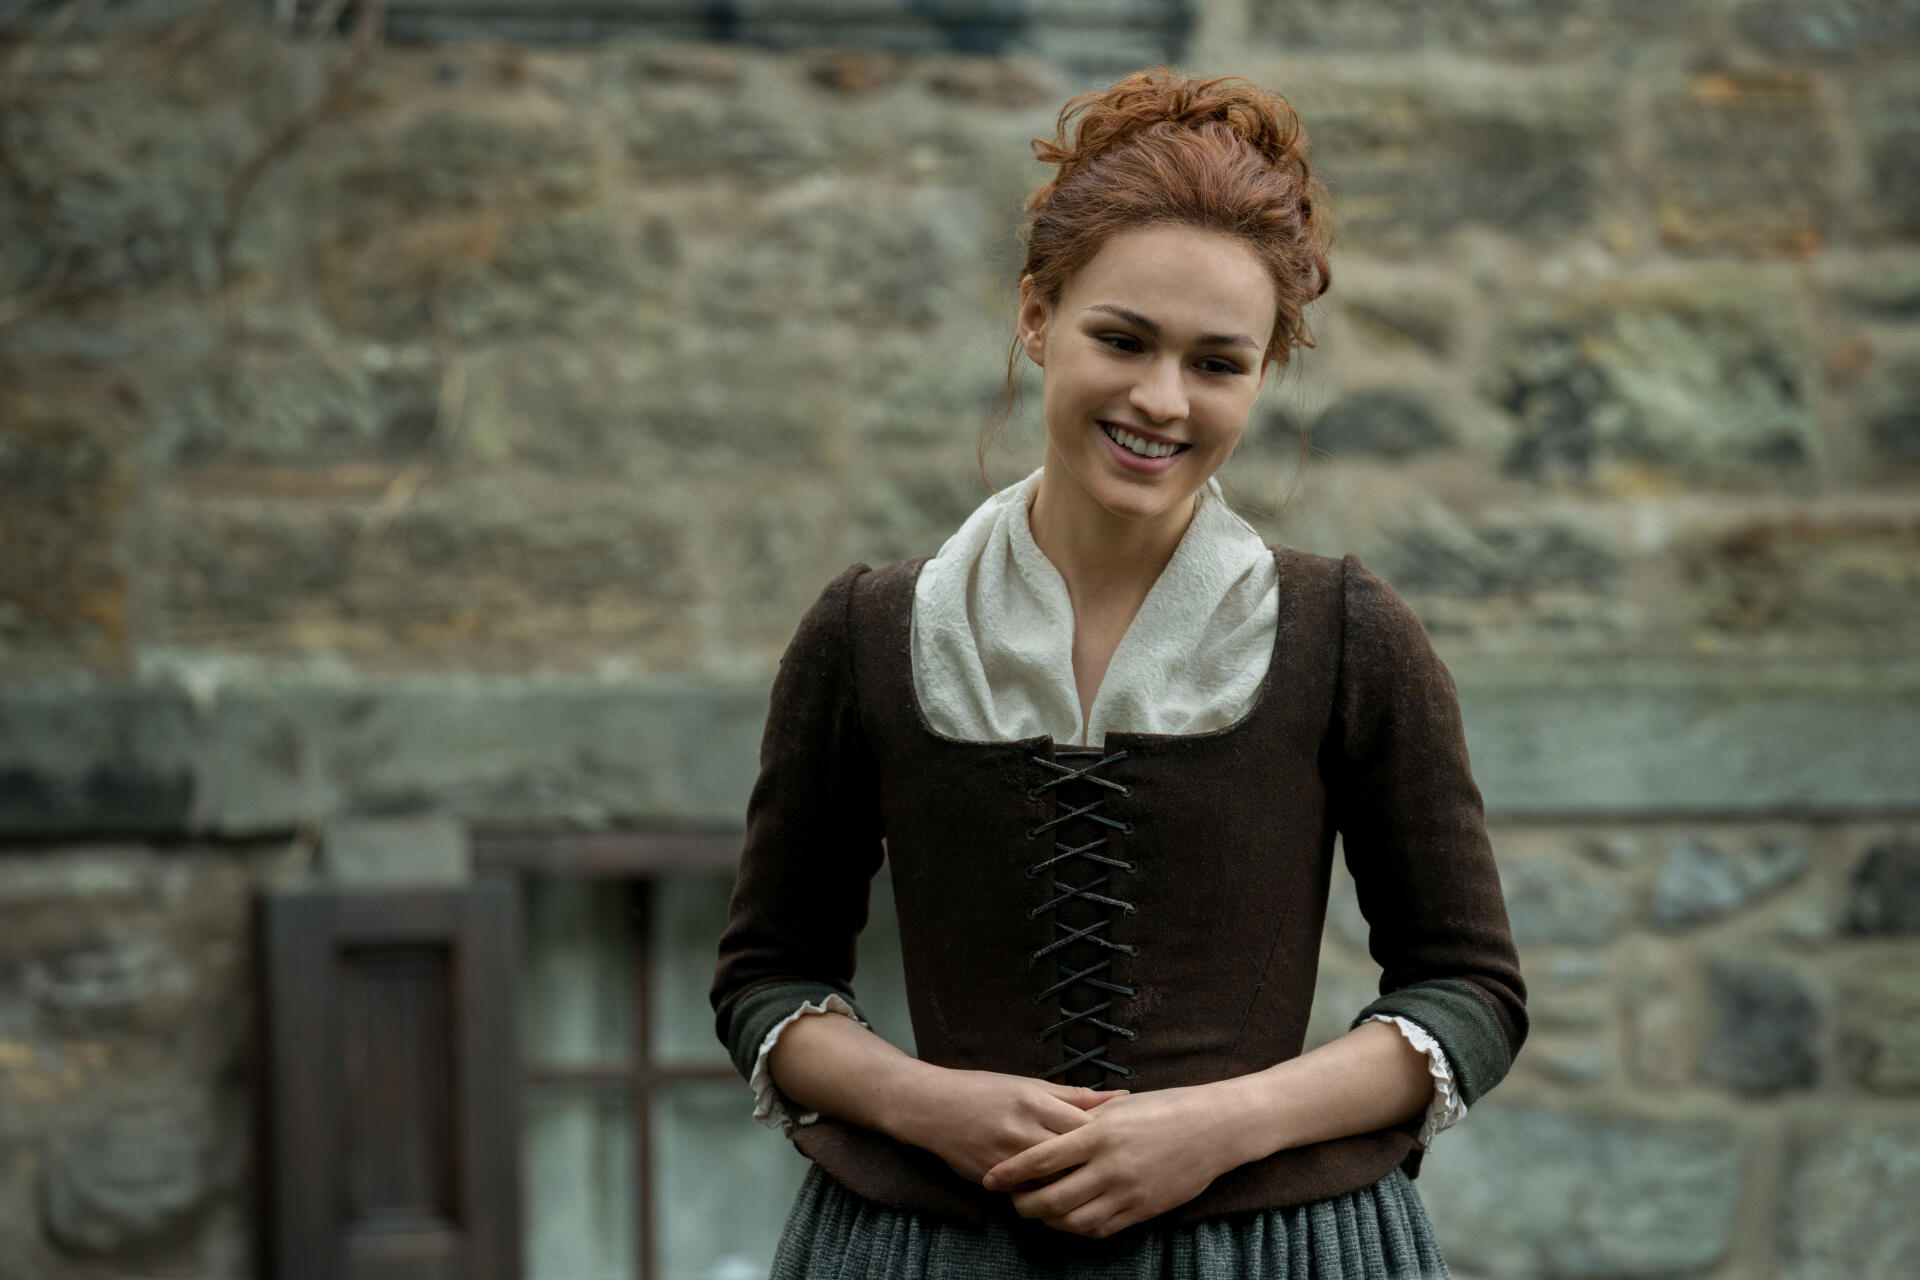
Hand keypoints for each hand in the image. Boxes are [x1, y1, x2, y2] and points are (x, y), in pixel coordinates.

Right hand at [888, 1066, 1128, 1187]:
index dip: (1104, 1136)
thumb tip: (1118, 1096)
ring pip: (1053, 1180)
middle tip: (1108, 1165)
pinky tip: (1055, 1187)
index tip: (1116, 1140)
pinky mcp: (993, 1178)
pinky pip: (1029, 1191)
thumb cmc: (982, 1091)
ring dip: (1070, 1180)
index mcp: (1033, 1101)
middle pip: (1072, 1156)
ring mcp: (1006, 1158)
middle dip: (1092, 1162)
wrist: (931, 1108)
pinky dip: (1044, 1190)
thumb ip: (1073, 1095)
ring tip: (1086, 1178)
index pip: (1084, 1125)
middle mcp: (1020, 1130)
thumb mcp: (1027, 1084)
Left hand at [980, 1084, 1242, 1237]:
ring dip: (1049, 1221)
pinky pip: (1101, 1229)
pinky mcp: (1142, 1210)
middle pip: (1052, 1198)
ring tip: (1038, 1211)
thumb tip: (1046, 1133)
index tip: (990, 1180)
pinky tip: (1069, 1219)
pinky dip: (1078, 1228)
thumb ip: (1080, 1121)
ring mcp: (1128, 1191)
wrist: (1212, 1128)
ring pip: (1074, 1220)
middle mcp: (1110, 1165)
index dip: (1011, 1173)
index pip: (1042, 1159)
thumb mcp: (1116, 1108)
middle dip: (1024, 1204)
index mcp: (1099, 1133)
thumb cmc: (1162, 1108)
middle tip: (1012, 1201)